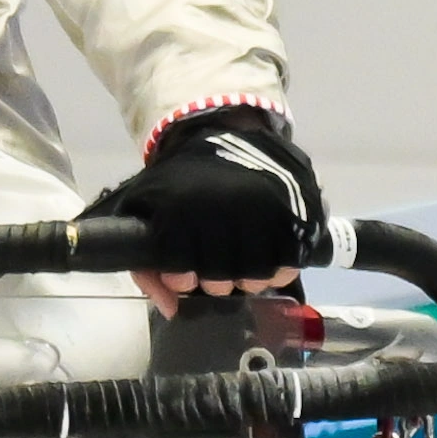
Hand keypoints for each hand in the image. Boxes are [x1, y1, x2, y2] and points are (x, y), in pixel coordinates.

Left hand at [85, 104, 324, 307]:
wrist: (222, 130)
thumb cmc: (179, 178)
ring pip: (257, 273)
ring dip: (249, 281)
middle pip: (220, 277)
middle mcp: (221, 207)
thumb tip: (170, 307)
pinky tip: (271, 268)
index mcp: (178, 207)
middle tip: (217, 278)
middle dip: (216, 284)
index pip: (179, 267)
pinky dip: (281, 271)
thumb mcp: (144, 206)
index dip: (182, 279)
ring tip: (242, 274)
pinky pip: (291, 258)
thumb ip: (145, 262)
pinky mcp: (292, 208)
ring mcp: (261, 207)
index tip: (186, 278)